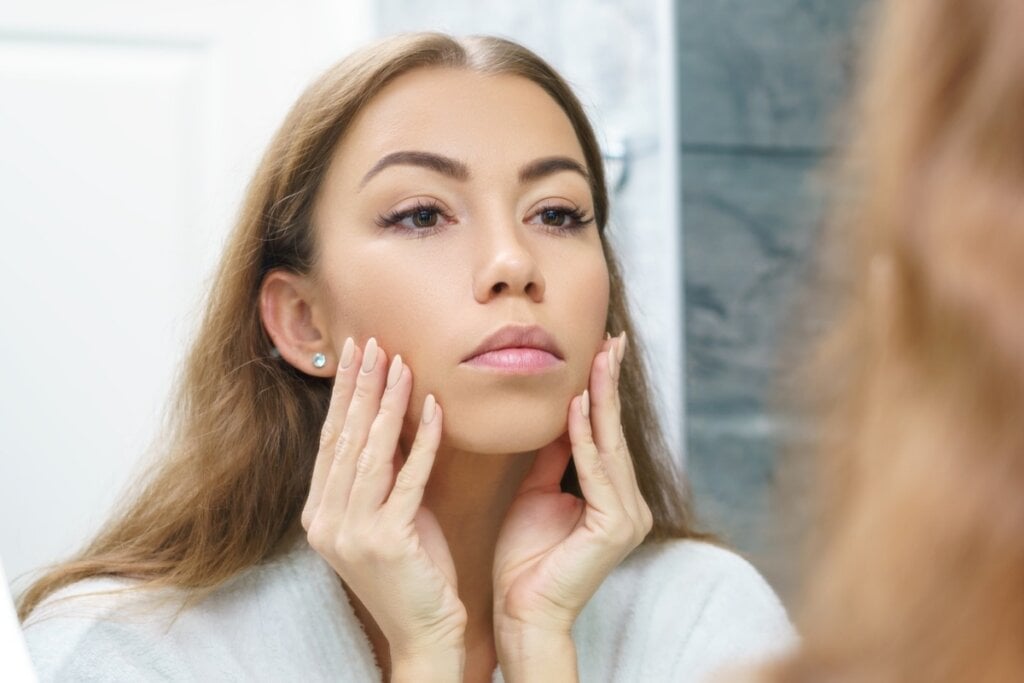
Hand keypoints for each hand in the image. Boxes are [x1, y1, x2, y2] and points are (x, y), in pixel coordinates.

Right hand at [301, 337, 465, 676]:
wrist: (424, 633)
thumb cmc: (413, 572)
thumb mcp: (389, 514)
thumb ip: (381, 473)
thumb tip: (388, 416)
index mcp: (319, 514)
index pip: (331, 441)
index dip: (343, 395)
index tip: (354, 353)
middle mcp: (326, 522)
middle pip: (344, 439)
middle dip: (359, 387)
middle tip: (371, 342)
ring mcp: (351, 534)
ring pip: (370, 453)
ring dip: (387, 404)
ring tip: (400, 363)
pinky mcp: (386, 541)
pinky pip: (407, 479)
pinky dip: (422, 442)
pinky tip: (434, 409)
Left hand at [492, 333, 652, 647]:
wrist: (520, 611)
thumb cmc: (523, 558)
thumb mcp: (535, 491)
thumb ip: (552, 456)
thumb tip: (558, 415)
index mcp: (613, 498)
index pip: (606, 434)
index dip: (602, 392)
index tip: (601, 351)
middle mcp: (629, 504)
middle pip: (615, 433)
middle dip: (611, 384)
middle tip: (612, 340)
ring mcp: (628, 516)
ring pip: (610, 445)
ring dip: (601, 399)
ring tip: (599, 359)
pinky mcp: (616, 526)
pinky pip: (597, 470)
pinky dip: (586, 437)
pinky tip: (579, 406)